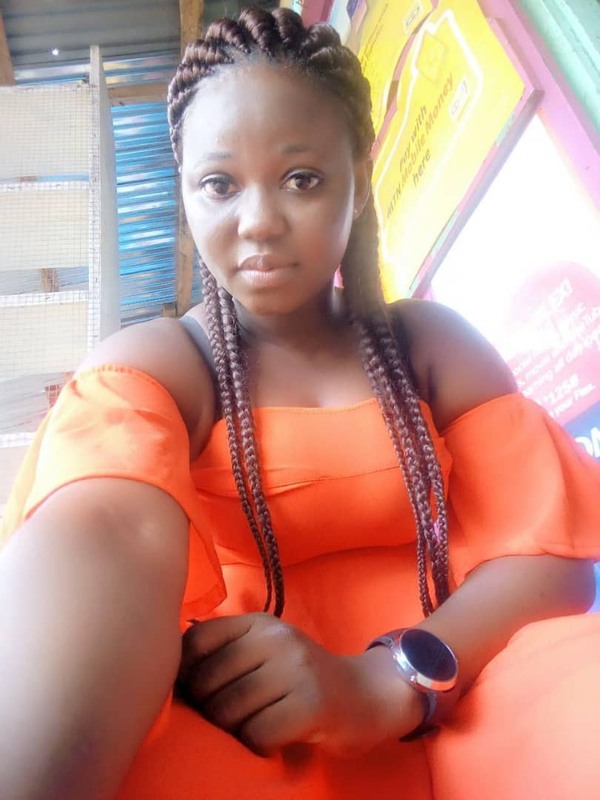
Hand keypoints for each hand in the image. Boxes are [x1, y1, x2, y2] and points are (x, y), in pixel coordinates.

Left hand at [176, 613, 424, 755]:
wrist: (366, 695)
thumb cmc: (302, 678)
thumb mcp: (265, 651)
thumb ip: (225, 653)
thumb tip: (167, 675)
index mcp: (258, 622)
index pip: (195, 641)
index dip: (182, 674)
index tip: (190, 694)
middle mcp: (275, 638)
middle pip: (206, 683)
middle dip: (206, 711)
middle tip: (229, 720)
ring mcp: (294, 668)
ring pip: (227, 712)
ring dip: (231, 732)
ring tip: (251, 727)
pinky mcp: (310, 703)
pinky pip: (255, 734)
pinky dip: (256, 745)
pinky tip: (271, 739)